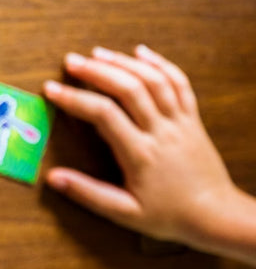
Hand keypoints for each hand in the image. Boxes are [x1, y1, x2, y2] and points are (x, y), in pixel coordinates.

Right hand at [44, 45, 254, 260]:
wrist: (217, 216)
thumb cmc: (170, 216)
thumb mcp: (125, 213)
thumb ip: (88, 194)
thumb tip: (53, 178)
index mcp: (141, 154)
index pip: (103, 115)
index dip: (74, 99)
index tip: (51, 90)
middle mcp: (161, 132)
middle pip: (129, 88)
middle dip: (96, 71)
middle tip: (70, 61)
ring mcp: (180, 122)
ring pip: (153, 81)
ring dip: (124, 62)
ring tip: (98, 54)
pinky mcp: (192, 119)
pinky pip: (179, 83)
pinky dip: (160, 64)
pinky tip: (141, 52)